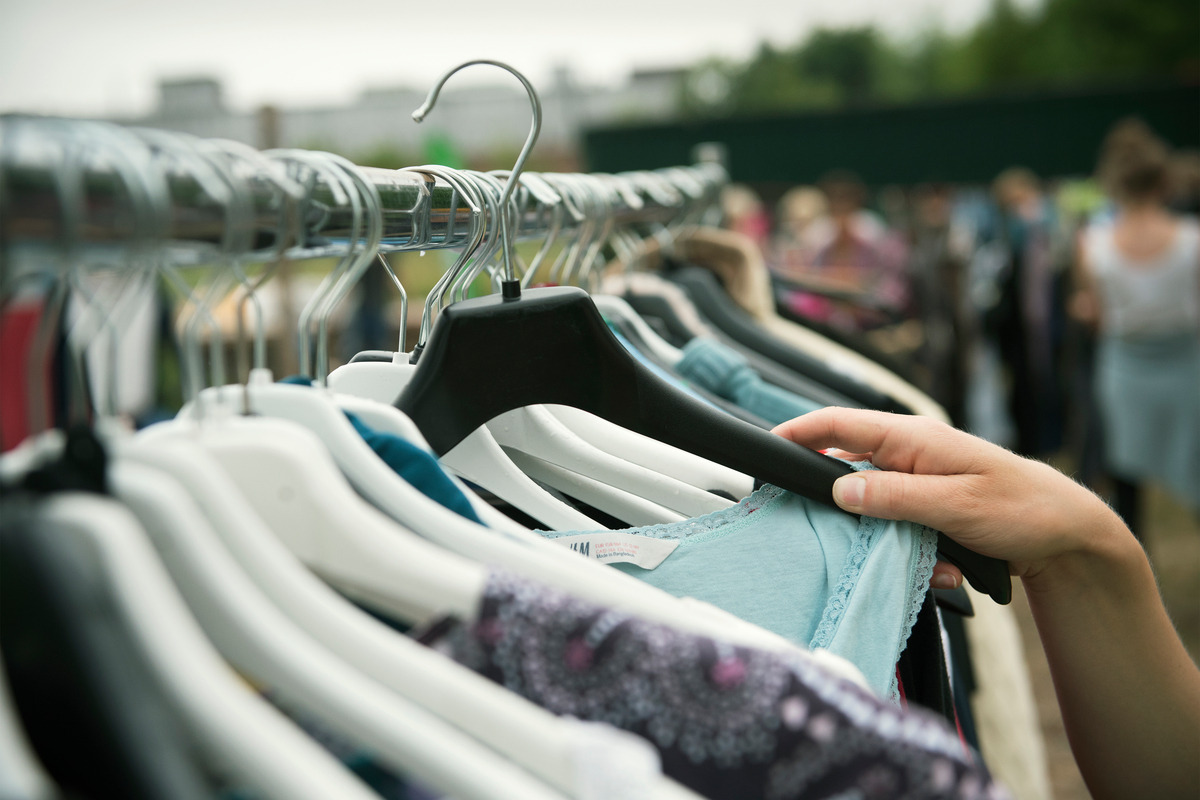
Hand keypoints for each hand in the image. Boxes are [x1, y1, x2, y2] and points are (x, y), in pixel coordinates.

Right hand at [773, 408, 1133, 585]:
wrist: (1070, 536)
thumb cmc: (1025, 508)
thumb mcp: (956, 505)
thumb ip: (894, 496)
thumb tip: (840, 489)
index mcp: (913, 439)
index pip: (839, 424)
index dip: (798, 431)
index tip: (766, 447)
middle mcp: (909, 456)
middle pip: (847, 473)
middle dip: (849, 513)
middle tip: (854, 539)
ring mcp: (917, 483)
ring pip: (871, 511)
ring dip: (891, 542)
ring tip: (936, 559)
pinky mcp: (926, 509)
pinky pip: (897, 532)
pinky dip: (915, 555)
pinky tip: (949, 566)